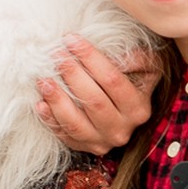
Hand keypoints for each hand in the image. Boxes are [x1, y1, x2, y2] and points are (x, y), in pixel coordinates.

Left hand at [39, 36, 156, 153]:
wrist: (127, 113)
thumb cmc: (134, 83)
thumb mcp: (146, 68)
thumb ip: (138, 59)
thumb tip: (119, 56)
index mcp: (138, 108)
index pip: (112, 80)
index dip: (91, 59)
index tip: (72, 40)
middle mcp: (122, 129)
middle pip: (94, 102)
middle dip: (72, 75)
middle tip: (56, 56)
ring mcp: (103, 142)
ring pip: (77, 124)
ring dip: (58, 101)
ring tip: (44, 80)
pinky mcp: (85, 148)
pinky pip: (65, 136)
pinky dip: (51, 120)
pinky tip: (41, 104)